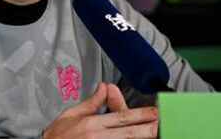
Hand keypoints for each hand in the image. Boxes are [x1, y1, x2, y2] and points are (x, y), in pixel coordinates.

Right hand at [42, 82, 158, 138]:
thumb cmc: (56, 137)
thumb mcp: (70, 115)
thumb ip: (91, 103)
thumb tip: (104, 87)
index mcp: (91, 123)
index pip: (121, 117)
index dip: (140, 115)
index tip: (155, 112)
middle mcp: (96, 137)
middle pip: (128, 133)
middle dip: (148, 129)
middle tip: (163, 125)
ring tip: (155, 135)